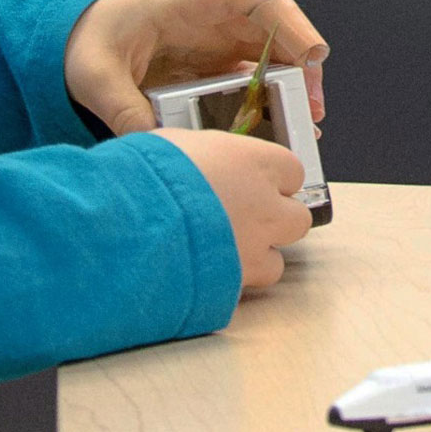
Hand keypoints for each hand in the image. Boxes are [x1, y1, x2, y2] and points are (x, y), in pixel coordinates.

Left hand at [64, 0, 327, 135]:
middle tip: (313, 107)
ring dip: (297, 91)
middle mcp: (222, 21)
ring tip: (306, 129)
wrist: (88, 45)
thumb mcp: (97, 76)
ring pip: (279, 60)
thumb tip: (153, 142)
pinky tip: (284, 135)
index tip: (309, 52)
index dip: (287, 22)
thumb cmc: (96, 43)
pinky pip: (263, 85)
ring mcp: (229, 46)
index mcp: (195, 3)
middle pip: (279, 32)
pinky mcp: (227, 73)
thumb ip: (121, 108)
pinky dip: (278, 108)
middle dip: (303, 67)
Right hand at [155, 128, 313, 288]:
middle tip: (243, 219)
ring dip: (255, 257)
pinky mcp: (236, 283)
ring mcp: (254, 249)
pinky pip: (245, 286)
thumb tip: (201, 161)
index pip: (292, 171)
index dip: (272, 179)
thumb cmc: (147, 173)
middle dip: (275, 221)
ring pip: (276, 261)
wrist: (133, 221)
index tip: (251, 182)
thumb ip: (206, 156)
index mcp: (255, 163)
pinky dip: (231, 282)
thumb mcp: (175, 145)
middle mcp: (266, 206)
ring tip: (221, 252)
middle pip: (297, 219)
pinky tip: (204, 273)